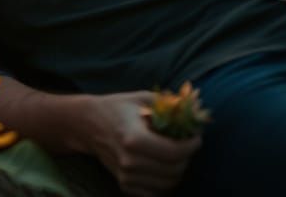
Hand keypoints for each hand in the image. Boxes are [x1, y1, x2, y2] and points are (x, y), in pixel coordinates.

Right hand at [83, 91, 201, 195]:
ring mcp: (126, 176)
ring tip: (175, 154)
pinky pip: (156, 193)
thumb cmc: (117, 108)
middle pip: (174, 170)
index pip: (174, 152)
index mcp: (133, 138)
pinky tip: (162, 166)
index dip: (191, 145)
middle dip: (187, 157)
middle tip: (187, 144)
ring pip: (168, 184)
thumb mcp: (141, 98)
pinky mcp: (124, 185)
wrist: (88, 124)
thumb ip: (168, 103)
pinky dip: (165, 182)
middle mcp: (129, 161)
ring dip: (178, 170)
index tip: (197, 137)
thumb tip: (197, 109)